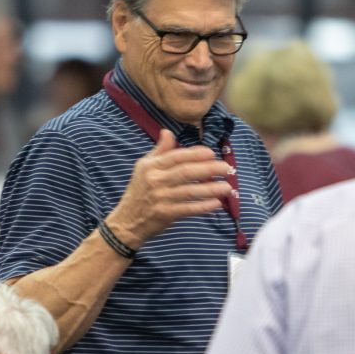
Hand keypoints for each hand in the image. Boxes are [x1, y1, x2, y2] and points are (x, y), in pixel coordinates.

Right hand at [109, 129, 234, 246]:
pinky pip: (189, 208)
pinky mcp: (166, 214)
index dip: (196, 154)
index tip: (212, 153)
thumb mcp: (144, 167)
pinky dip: (204, 206)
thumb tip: (168, 132)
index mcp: (151, 166)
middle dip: (209, 169)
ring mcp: (161, 198)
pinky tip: (217, 203)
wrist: (127, 221)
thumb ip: (159, 151)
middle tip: (227, 168)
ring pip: (191, 191)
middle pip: (186, 172)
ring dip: (211, 189)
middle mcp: (156, 180)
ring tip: (227, 186)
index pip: (177, 156)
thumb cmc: (139, 192)